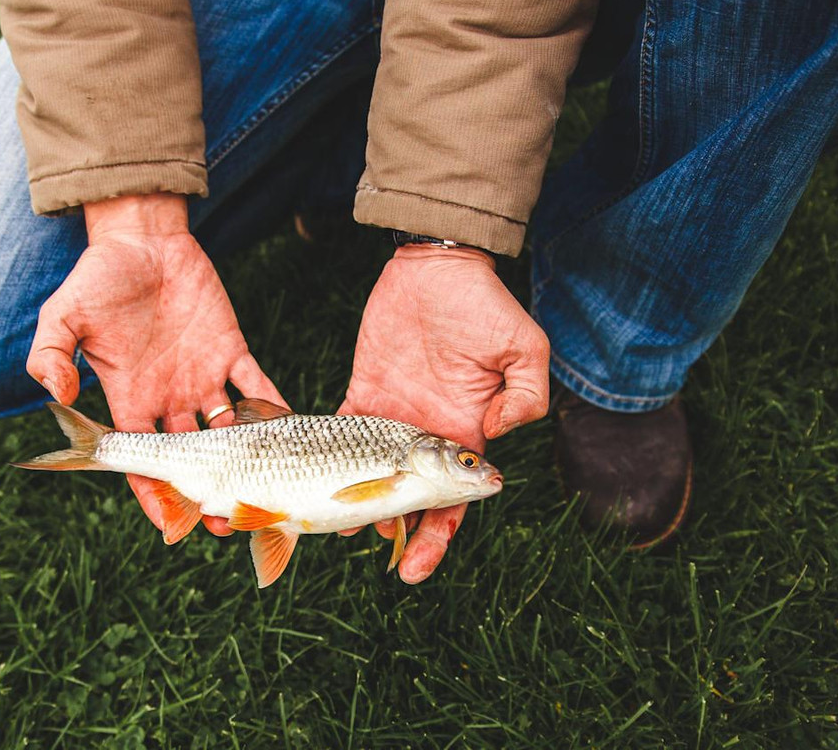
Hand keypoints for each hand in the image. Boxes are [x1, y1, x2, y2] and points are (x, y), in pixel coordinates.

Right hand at [26, 193, 285, 536]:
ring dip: (247, 461)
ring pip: (228, 432)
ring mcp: (202, 376)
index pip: (145, 462)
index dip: (157, 496)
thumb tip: (59, 398)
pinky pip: (255, 385)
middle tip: (228, 522)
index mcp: (131, 399)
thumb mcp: (63, 316)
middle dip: (209, 492)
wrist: (141, 238)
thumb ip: (51, 356)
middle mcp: (170, 397)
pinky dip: (274, 406)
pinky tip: (292, 427)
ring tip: (263, 487)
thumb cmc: (98, 277)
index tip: (172, 527)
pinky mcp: (230, 350)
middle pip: (194, 460)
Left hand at [338, 244, 548, 582]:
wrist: (437, 268)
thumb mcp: (524, 348)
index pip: (452, 502)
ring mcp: (393, 418)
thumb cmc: (484, 305)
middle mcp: (426, 438)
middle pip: (411, 502)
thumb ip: (524, 396)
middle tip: (392, 566)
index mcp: (465, 435)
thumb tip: (499, 437)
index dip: (437, 537)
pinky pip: (341, 433)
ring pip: (372, 478)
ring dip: (358, 508)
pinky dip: (325, 461)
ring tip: (341, 532)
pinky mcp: (363, 393)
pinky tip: (313, 487)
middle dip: (404, 538)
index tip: (419, 567)